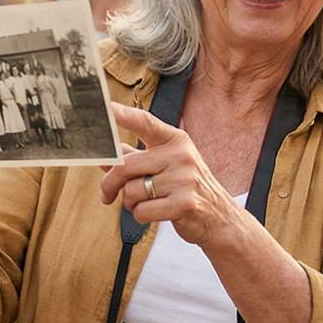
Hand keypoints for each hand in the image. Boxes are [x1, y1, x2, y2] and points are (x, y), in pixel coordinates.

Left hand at [100, 103, 245, 248]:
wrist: (219, 216)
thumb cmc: (187, 187)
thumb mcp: (165, 165)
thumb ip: (134, 159)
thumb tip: (103, 156)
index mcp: (175, 140)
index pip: (144, 122)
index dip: (122, 114)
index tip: (104, 106)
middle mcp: (180, 155)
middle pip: (126, 166)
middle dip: (110, 184)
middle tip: (106, 194)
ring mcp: (184, 179)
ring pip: (131, 192)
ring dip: (130, 203)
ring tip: (146, 202)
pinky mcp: (183, 204)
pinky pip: (141, 211)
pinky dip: (140, 216)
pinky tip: (156, 213)